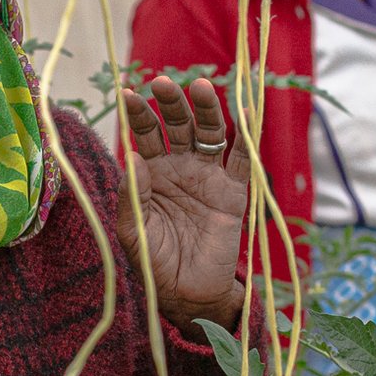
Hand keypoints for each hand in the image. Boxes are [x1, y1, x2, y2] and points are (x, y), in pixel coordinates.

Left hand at [115, 76, 249, 330]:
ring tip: (200, 86)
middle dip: (171, 103)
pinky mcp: (235, 191)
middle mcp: (180, 167)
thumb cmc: (153, 262)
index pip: (144, 135)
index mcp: (151, 172)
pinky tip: (246, 111)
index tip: (128, 93)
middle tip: (162, 83)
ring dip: (206, 109)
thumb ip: (132, 196)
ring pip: (209, 133)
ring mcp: (208, 176)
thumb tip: (132, 158)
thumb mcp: (133, 230)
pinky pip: (243, 159)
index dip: (138, 114)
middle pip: (176, 126)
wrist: (188, 293)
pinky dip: (247, 136)